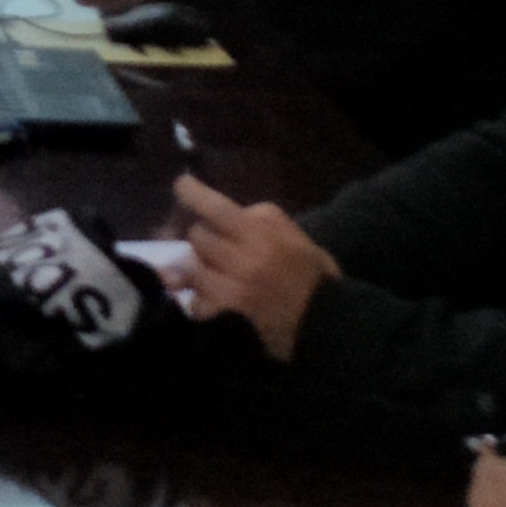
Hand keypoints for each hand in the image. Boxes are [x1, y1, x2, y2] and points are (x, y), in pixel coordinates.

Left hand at [172, 175, 338, 358]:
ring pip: (192, 269)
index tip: (181, 184)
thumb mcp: (295, 234)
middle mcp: (241, 260)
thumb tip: (229, 214)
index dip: (193, 193)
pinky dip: (197, 300)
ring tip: (211, 271)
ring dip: (196, 267)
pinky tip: (207, 298)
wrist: (324, 323)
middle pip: (198, 237)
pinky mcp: (227, 316)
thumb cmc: (313, 275)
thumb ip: (261, 218)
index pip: (216, 208)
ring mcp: (231, 290)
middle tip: (212, 242)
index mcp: (260, 235)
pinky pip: (195, 303)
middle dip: (201, 236)